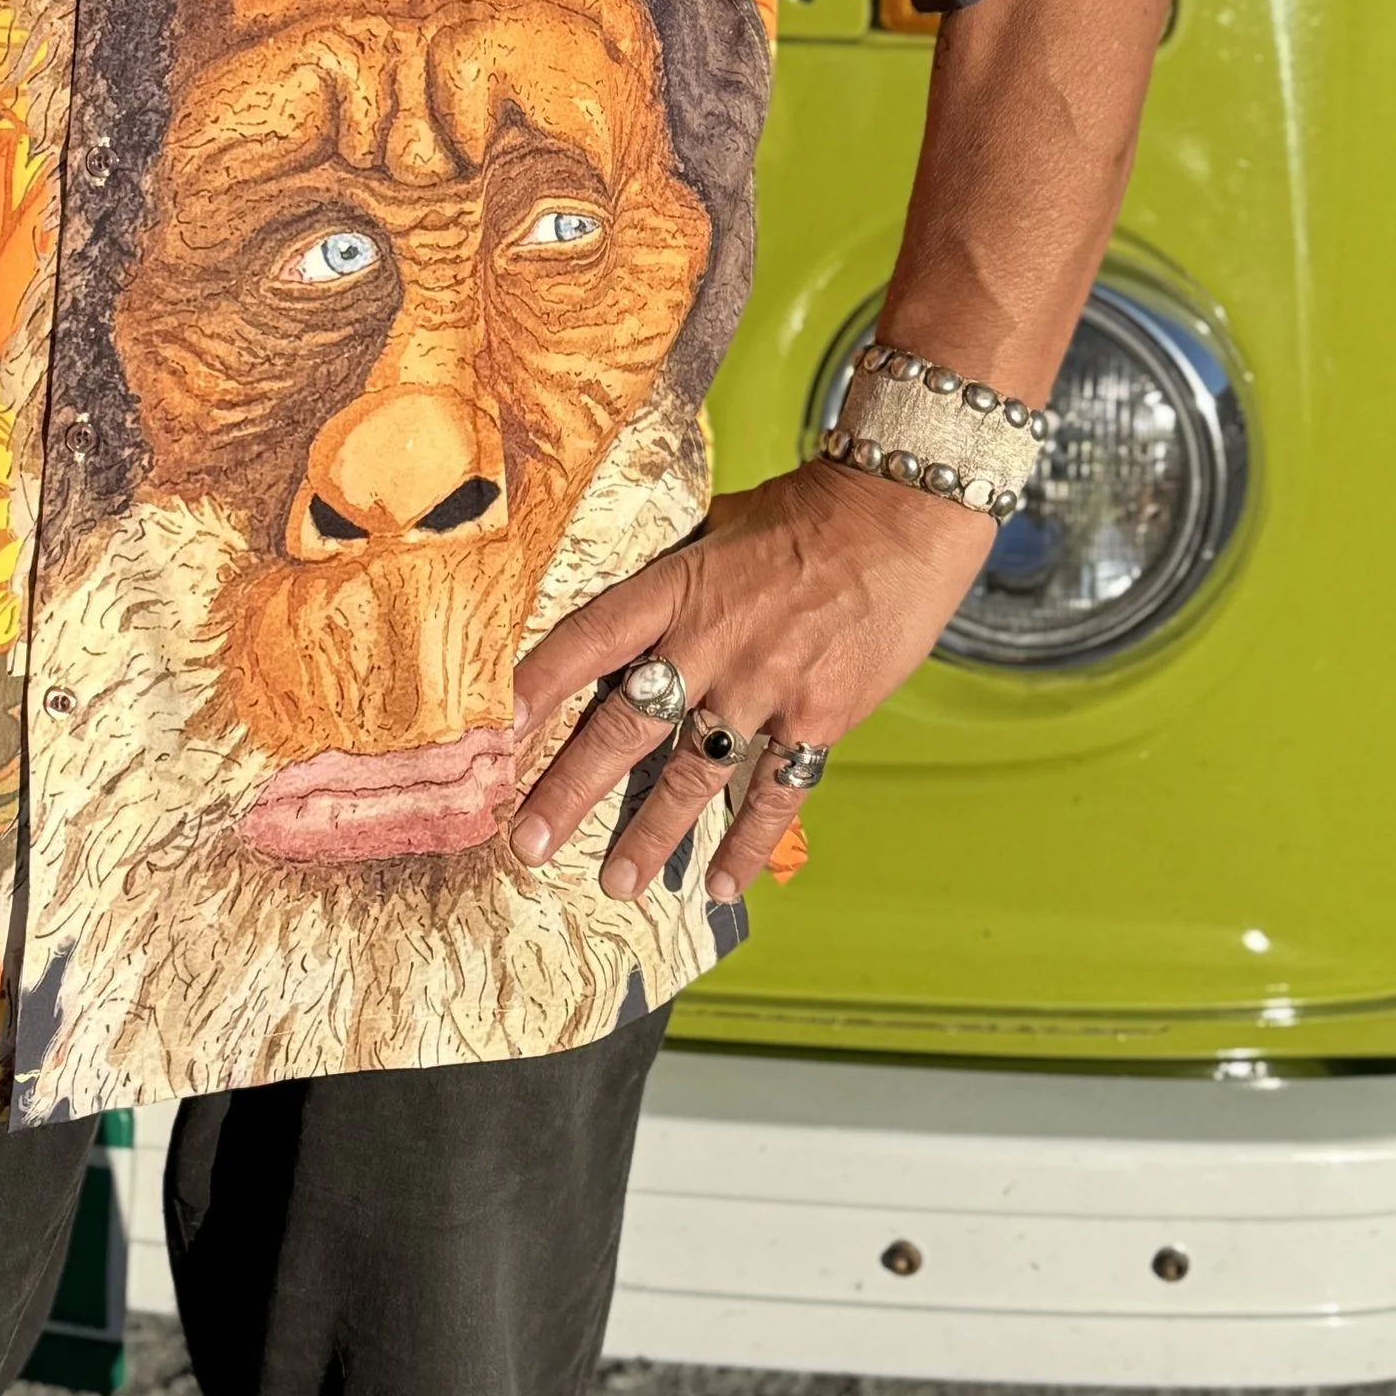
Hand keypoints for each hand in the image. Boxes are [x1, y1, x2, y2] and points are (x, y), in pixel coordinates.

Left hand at [509, 461, 990, 904]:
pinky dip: (749, 843)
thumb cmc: (808, 512)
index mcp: (678, 587)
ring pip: (694, 773)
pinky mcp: (821, 716)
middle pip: (626, 725)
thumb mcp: (722, 525)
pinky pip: (775, 791)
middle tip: (528, 841)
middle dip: (571, 789)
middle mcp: (713, 641)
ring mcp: (767, 684)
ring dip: (651, 834)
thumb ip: (675, 580)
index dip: (537, 685)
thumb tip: (627, 614)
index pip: (589, 639)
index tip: (493, 734)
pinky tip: (721, 883)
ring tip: (615, 883)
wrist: (902, 516)